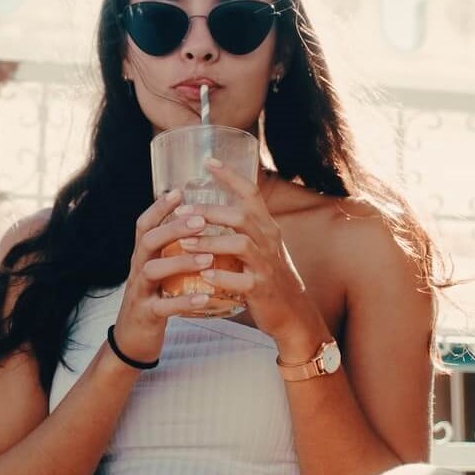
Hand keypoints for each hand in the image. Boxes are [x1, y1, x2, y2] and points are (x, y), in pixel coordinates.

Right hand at [113, 190, 216, 362]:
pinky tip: (205, 297)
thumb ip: (171, 251)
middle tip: (200, 220)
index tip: (179, 191)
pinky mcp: (146, 315)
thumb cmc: (154, 299)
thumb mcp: (159, 272)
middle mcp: (137, 269)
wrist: (132, 340)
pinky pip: (164, 306)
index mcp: (142, 256)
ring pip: (153, 270)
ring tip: (208, 257)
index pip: (144, 224)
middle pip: (148, 240)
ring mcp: (140, 292)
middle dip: (173, 228)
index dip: (159, 207)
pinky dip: (184, 301)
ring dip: (181, 261)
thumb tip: (196, 224)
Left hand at [179, 160, 325, 346]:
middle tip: (182, 212)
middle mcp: (269, 241)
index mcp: (267, 227)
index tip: (208, 162)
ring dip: (210, 242)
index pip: (251, 193)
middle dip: (209, 212)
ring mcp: (266, 265)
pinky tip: (203, 275)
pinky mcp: (261, 290)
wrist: (293, 312)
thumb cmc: (269, 276)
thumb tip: (207, 211)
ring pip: (240, 244)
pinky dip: (221, 277)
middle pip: (241, 216)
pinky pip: (241, 281)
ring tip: (184, 242)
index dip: (231, 176)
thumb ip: (242, 228)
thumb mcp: (261, 246)